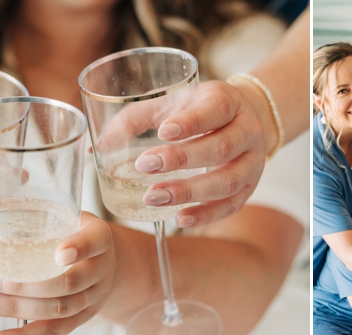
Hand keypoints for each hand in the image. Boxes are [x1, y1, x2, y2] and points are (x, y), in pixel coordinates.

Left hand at [0, 213, 114, 334]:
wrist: (105, 262)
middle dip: (27, 285)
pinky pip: (53, 333)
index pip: (94, 242)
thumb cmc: (73, 232)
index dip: (79, 248)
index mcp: (100, 238)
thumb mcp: (61, 214)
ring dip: (18, 309)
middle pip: (68, 284)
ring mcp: (92, 299)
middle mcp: (100, 271)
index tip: (59, 253)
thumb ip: (25, 208)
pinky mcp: (79, 320)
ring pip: (59, 310)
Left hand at [101, 81, 268, 227]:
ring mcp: (252, 162)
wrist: (243, 120)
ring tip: (154, 197)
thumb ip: (134, 119)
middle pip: (221, 147)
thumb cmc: (196, 110)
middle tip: (144, 167)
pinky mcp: (249, 187)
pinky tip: (181, 219)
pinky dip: (207, 215)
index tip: (163, 132)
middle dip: (182, 160)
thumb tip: (99, 146)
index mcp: (227, 100)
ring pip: (227, 180)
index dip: (192, 122)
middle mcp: (247, 130)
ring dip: (190, 192)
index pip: (216, 108)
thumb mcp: (169, 103)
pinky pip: (232, 205)